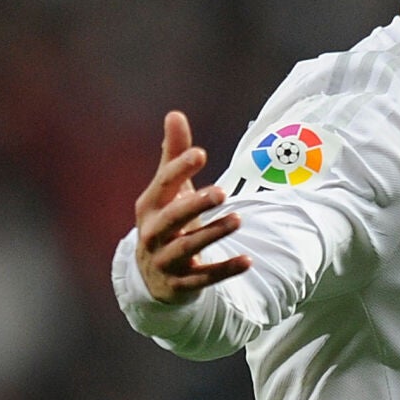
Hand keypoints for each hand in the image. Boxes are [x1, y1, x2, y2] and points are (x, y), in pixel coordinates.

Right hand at [134, 110, 251, 303]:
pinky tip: (248, 261)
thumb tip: (175, 114)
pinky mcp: (181, 284)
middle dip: (195, 205)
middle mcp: (153, 234)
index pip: (163, 185)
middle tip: (222, 191)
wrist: (151, 275)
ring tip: (238, 220)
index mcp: (150, 207)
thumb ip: (173, 154)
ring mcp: (164, 261)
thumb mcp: (168, 190)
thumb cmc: (166, 219)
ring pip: (187, 249)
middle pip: (172, 219)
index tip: (201, 153)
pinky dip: (224, 271)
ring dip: (211, 234)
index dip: (179, 169)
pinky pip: (203, 279)